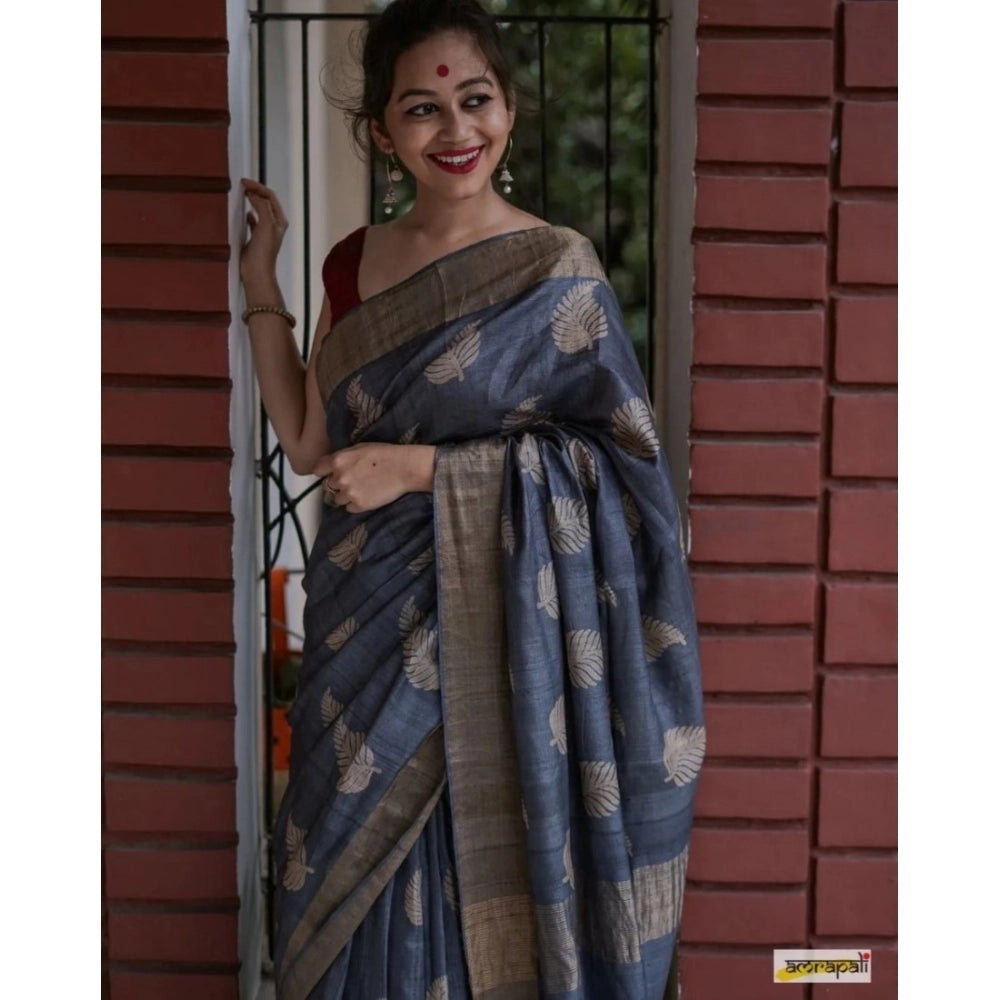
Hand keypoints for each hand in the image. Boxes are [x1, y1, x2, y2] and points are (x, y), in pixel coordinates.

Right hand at [240, 179, 287, 288]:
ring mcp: (265, 232)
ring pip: (259, 210)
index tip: (245, 183)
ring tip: (243, 194)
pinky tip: (245, 213)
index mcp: (279, 221)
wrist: (256, 273)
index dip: (258, 187)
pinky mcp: (256, 239)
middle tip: (243, 185)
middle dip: (255, 191)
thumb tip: (254, 194)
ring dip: (252, 200)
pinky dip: (249, 214)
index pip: (270, 196)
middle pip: (265, 201)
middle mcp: (274, 225)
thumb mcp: (265, 225)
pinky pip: (253, 222)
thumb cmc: (263, 254)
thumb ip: (262, 207)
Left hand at [314, 444, 435, 513]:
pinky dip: (355, 504)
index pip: (317, 470)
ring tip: (361, 489)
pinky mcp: (360, 505)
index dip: (324, 471)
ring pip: (337, 499)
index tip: (330, 473)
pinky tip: (367, 495)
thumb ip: (342, 457)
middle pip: (328, 486)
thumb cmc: (385, 454)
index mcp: (338, 461)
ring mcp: (349, 493)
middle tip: (353, 480)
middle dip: (337, 484)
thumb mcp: (359, 448)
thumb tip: (331, 466)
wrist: (405, 468)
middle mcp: (340, 478)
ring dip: (346, 495)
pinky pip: (349, 508)